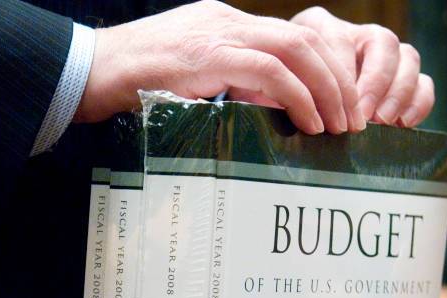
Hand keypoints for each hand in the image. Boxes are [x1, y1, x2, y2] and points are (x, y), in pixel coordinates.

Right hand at [74, 0, 364, 134]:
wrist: (92, 71)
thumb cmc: (138, 84)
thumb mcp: (195, 81)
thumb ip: (231, 86)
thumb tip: (269, 110)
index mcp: (228, 26)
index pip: (295, 37)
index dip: (327, 69)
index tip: (343, 105)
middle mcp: (230, 22)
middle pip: (306, 38)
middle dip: (338, 80)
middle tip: (354, 120)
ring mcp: (219, 34)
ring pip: (295, 50)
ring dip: (326, 89)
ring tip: (340, 125)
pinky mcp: (208, 55)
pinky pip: (268, 70)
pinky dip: (297, 96)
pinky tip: (310, 122)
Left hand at [291, 7, 434, 126]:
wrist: (289, 100)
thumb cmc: (278, 94)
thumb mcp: (273, 88)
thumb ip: (283, 93)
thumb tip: (298, 112)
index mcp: (321, 27)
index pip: (340, 43)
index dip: (341, 79)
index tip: (335, 113)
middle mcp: (356, 34)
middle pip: (383, 42)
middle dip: (376, 83)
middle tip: (366, 118)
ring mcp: (382, 54)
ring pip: (408, 56)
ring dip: (398, 92)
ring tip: (383, 122)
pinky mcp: (401, 76)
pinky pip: (423, 81)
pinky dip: (418, 102)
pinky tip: (403, 124)